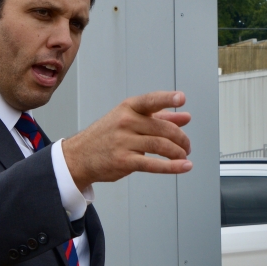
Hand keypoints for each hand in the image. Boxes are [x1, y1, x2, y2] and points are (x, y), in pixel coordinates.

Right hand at [62, 91, 192, 188]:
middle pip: (163, 129)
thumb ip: (160, 117)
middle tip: (187, 146)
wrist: (79, 157)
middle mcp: (125, 122)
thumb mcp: (130, 120)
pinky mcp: (123, 161)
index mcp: (128, 108)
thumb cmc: (107, 136)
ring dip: (178, 152)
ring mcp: (123, 142)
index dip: (167, 98)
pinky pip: (152, 164)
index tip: (181, 98)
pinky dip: (172, 167)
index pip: (150, 101)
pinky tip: (184, 166)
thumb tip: (185, 117)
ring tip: (184, 156)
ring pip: (160, 145)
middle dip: (181, 139)